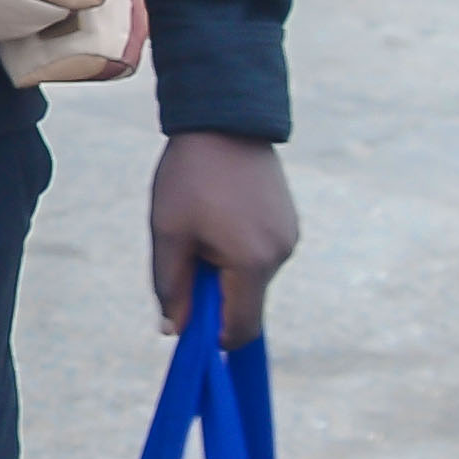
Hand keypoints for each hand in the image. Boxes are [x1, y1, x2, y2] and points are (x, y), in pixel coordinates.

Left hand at [150, 132, 298, 345]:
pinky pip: (259, 253)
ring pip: (251, 277)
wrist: (225, 121)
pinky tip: (217, 215)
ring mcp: (290, 239)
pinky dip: (236, 250)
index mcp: (253, 263)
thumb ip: (170, 285)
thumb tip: (174, 330)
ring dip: (222, 268)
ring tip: (199, 224)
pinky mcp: (289, 223)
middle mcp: (280, 256)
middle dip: (213, 295)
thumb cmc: (190, 177)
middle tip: (183, 256)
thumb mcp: (169, 231)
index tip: (188, 330)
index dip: (214, 337)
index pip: (241, 326)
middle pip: (246, 301)